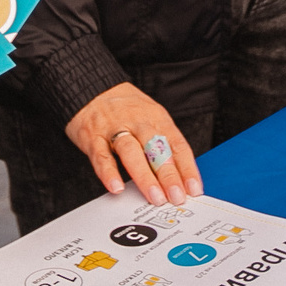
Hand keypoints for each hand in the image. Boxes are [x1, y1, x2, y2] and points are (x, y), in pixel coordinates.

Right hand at [67, 83, 202, 204]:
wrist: (90, 88)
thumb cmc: (125, 108)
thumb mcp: (151, 116)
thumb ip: (163, 144)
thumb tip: (180, 177)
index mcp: (156, 117)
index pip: (177, 144)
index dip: (187, 168)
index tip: (194, 189)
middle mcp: (137, 121)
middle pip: (156, 149)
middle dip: (169, 176)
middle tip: (177, 197)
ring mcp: (114, 129)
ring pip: (131, 152)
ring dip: (144, 176)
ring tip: (154, 196)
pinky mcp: (93, 137)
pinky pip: (101, 156)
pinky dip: (109, 173)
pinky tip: (117, 187)